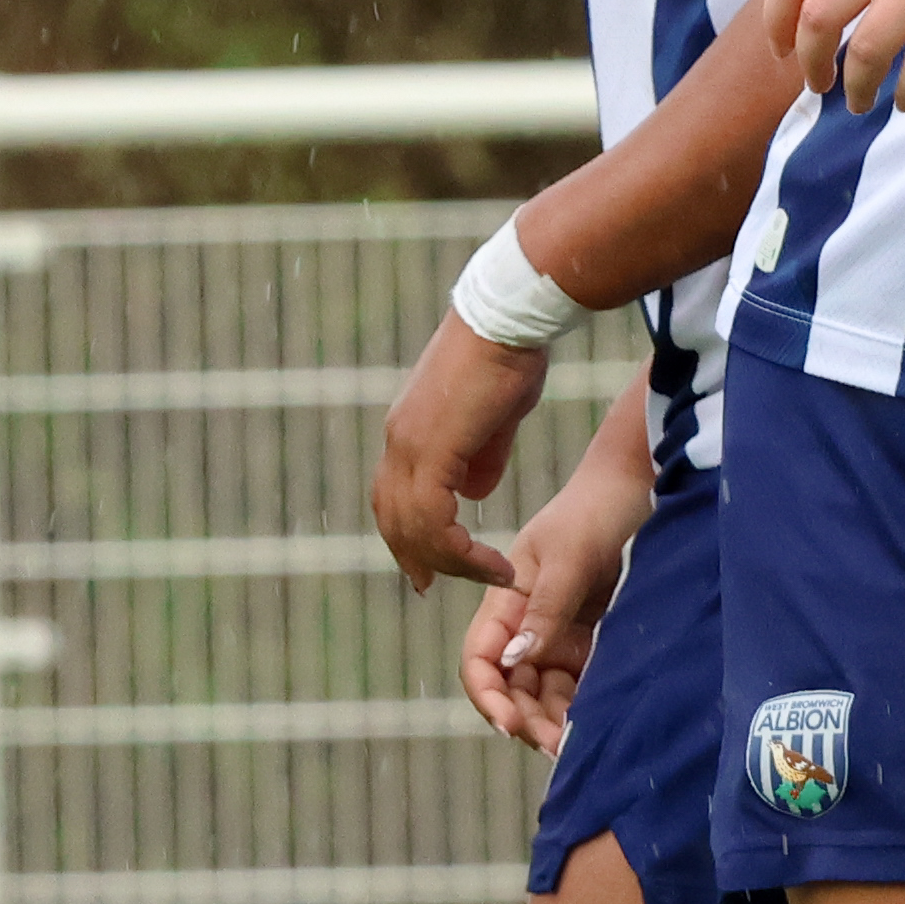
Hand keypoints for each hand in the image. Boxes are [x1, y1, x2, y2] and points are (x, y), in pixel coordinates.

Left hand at [370, 319, 553, 594]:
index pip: (393, 499)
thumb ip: (482, 456)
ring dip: (451, 561)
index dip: (408, 536)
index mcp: (408, 433)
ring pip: (414, 528)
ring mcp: (410, 446)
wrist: (510, 316)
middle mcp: (399, 442)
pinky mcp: (432, 450)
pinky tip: (492, 561)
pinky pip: (437, 520)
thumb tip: (474, 491)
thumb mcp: (495, 418)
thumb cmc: (510, 355)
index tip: (429, 566)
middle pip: (393, 519)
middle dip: (416, 558)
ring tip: (490, 575)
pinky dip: (462, 550)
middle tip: (432, 587)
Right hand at [460, 451, 649, 750]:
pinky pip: (576, 686)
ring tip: (576, 745)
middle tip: (554, 745)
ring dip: (552, 721)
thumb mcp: (569, 557)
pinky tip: (593, 726)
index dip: (486, 696)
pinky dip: (579, 708)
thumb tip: (516, 660)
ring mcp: (556, 634)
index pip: (480, 659)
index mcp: (506, 600)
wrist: (640, 491)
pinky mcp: (588, 642)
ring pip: (542, 694)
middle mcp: (525, 622)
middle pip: (509, 686)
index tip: (509, 724)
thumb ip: (545, 609)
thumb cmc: (598, 512)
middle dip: (524, 719)